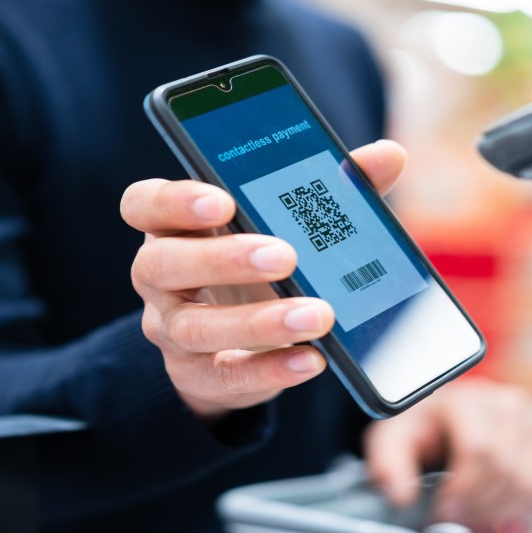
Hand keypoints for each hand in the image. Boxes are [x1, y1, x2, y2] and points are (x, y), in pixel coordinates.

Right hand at [120, 140, 407, 422]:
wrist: (242, 343)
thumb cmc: (265, 266)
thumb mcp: (292, 225)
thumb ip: (334, 189)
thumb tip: (387, 156)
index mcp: (176, 224)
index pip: (144, 203)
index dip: (174, 200)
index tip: (223, 200)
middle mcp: (161, 276)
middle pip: (162, 263)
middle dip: (222, 258)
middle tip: (285, 257)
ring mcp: (171, 329)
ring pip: (193, 327)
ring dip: (257, 321)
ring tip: (317, 316)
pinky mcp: (197, 376)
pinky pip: (226, 376)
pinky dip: (272, 368)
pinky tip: (312, 360)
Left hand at [363, 378, 531, 525]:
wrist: (439, 417)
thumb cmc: (418, 427)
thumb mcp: (392, 439)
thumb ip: (389, 465)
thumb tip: (401, 496)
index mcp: (465, 399)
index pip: (478, 448)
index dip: (463, 488)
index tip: (444, 509)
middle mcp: (503, 404)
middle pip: (505, 468)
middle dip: (478, 503)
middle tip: (456, 517)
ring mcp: (529, 422)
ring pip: (528, 482)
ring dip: (499, 509)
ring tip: (472, 513)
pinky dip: (519, 507)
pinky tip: (493, 506)